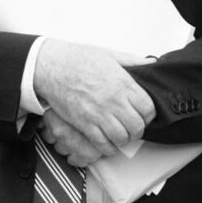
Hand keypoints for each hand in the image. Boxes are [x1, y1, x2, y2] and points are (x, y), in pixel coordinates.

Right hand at [33, 40, 154, 156]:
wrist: (51, 66)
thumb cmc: (77, 59)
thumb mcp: (109, 54)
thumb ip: (132, 61)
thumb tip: (150, 62)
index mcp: (123, 84)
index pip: (148, 108)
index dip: (149, 115)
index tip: (143, 115)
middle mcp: (114, 101)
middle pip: (137, 126)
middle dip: (137, 129)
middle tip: (132, 127)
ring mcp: (99, 114)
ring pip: (122, 138)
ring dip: (123, 140)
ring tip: (120, 135)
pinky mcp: (85, 124)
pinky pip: (103, 144)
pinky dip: (108, 148)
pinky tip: (107, 142)